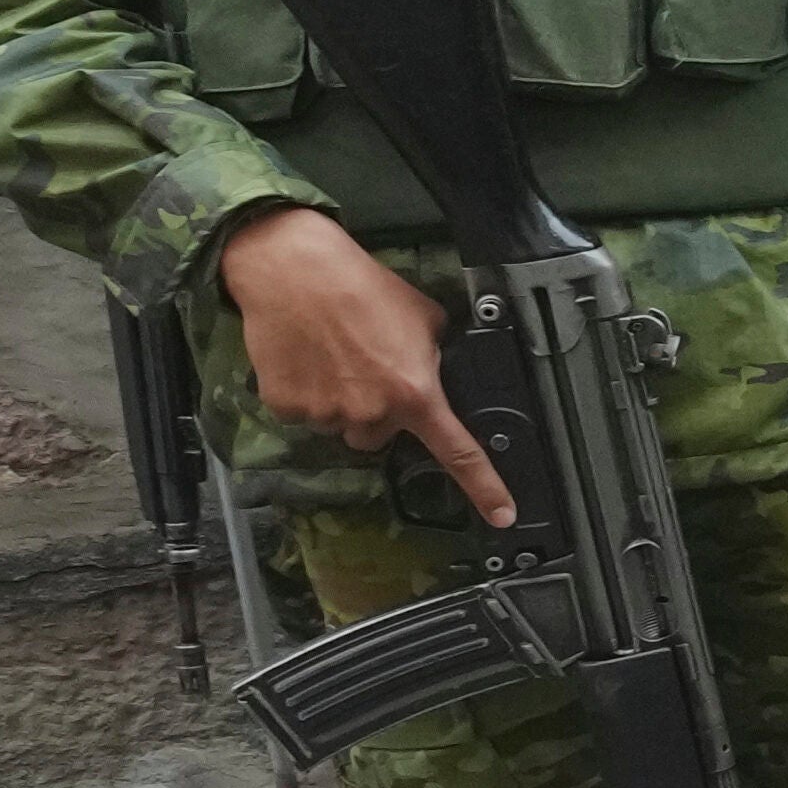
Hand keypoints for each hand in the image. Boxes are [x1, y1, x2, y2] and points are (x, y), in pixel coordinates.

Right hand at [214, 206, 511, 522]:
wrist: (294, 271)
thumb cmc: (363, 286)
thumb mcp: (424, 318)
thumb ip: (434, 356)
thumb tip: (434, 370)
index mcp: (415, 394)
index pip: (458, 452)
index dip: (484, 488)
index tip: (501, 516)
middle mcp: (372, 414)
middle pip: (380, 435)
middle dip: (377, 410)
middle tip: (365, 368)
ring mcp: (325, 415)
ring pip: (340, 426)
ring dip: (340, 403)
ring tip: (333, 356)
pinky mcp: (285, 407)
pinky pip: (302, 414)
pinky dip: (304, 393)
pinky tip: (305, 358)